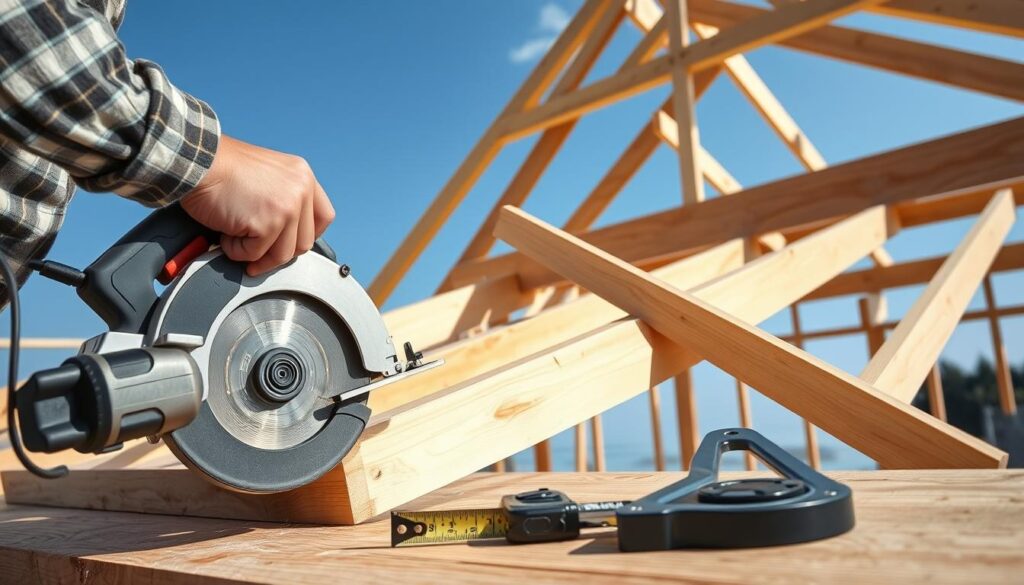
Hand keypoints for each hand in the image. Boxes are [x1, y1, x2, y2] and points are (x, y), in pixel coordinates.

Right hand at [180, 135, 335, 275]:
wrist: (198, 161)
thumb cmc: (222, 167)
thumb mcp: (268, 174)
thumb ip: (284, 197)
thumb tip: (286, 234)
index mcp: (303, 176)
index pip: (324, 217)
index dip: (307, 235)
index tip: (290, 242)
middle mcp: (301, 190)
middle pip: (304, 242)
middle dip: (278, 252)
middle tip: (256, 250)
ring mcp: (286, 208)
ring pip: (282, 254)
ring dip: (256, 254)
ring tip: (235, 238)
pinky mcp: (267, 224)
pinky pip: (255, 254)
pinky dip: (236, 251)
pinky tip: (225, 234)